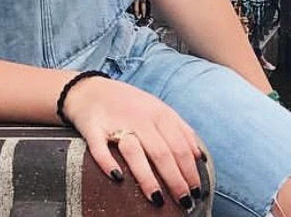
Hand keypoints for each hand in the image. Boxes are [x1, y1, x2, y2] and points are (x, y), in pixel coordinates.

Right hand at [64, 75, 204, 208]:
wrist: (90, 89)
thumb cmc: (130, 104)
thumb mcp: (159, 110)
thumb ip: (180, 130)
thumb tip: (200, 157)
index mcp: (160, 114)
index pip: (180, 146)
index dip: (190, 170)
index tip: (197, 191)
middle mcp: (141, 118)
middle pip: (162, 152)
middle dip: (175, 179)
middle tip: (184, 202)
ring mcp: (117, 123)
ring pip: (135, 152)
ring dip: (147, 177)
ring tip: (158, 199)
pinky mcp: (93, 128)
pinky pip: (99, 148)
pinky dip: (107, 163)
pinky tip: (117, 178)